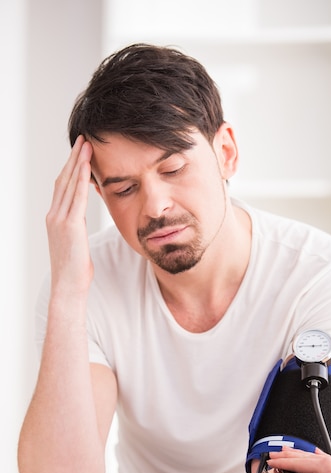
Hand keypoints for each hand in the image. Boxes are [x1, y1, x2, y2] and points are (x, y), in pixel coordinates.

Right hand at [46, 135, 93, 296]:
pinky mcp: (69, 226)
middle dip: (73, 158)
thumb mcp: (76, 243)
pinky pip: (76, 197)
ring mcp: (59, 220)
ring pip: (68, 184)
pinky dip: (80, 180)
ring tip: (87, 145)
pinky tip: (86, 166)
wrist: (68, 287)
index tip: (79, 152)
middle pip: (63, 180)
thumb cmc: (75, 270)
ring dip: (78, 163)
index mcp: (55, 219)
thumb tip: (81, 218)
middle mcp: (54, 216)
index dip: (70, 168)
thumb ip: (76, 226)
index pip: (62, 187)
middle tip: (83, 139)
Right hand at [266, 448, 330, 472]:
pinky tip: (314, 453)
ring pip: (316, 456)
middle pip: (305, 455)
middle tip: (274, 453)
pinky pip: (329, 458)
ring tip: (288, 450)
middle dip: (288, 454)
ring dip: (301, 455)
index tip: (271, 461)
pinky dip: (318, 457)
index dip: (283, 462)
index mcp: (327, 466)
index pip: (298, 462)